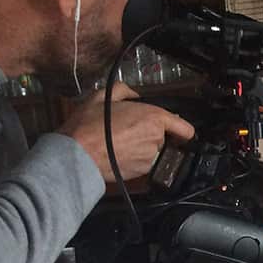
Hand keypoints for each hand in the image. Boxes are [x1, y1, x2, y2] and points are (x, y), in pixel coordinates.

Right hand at [57, 83, 194, 182]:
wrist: (77, 154)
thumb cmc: (88, 126)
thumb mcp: (102, 97)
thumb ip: (123, 90)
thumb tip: (133, 94)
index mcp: (153, 118)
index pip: (185, 128)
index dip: (180, 129)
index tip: (175, 129)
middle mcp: (156, 139)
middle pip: (163, 137)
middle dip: (149, 133)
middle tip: (128, 129)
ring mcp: (150, 157)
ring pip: (153, 150)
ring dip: (141, 146)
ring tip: (119, 141)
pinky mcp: (142, 172)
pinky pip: (143, 163)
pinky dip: (134, 159)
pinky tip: (117, 153)